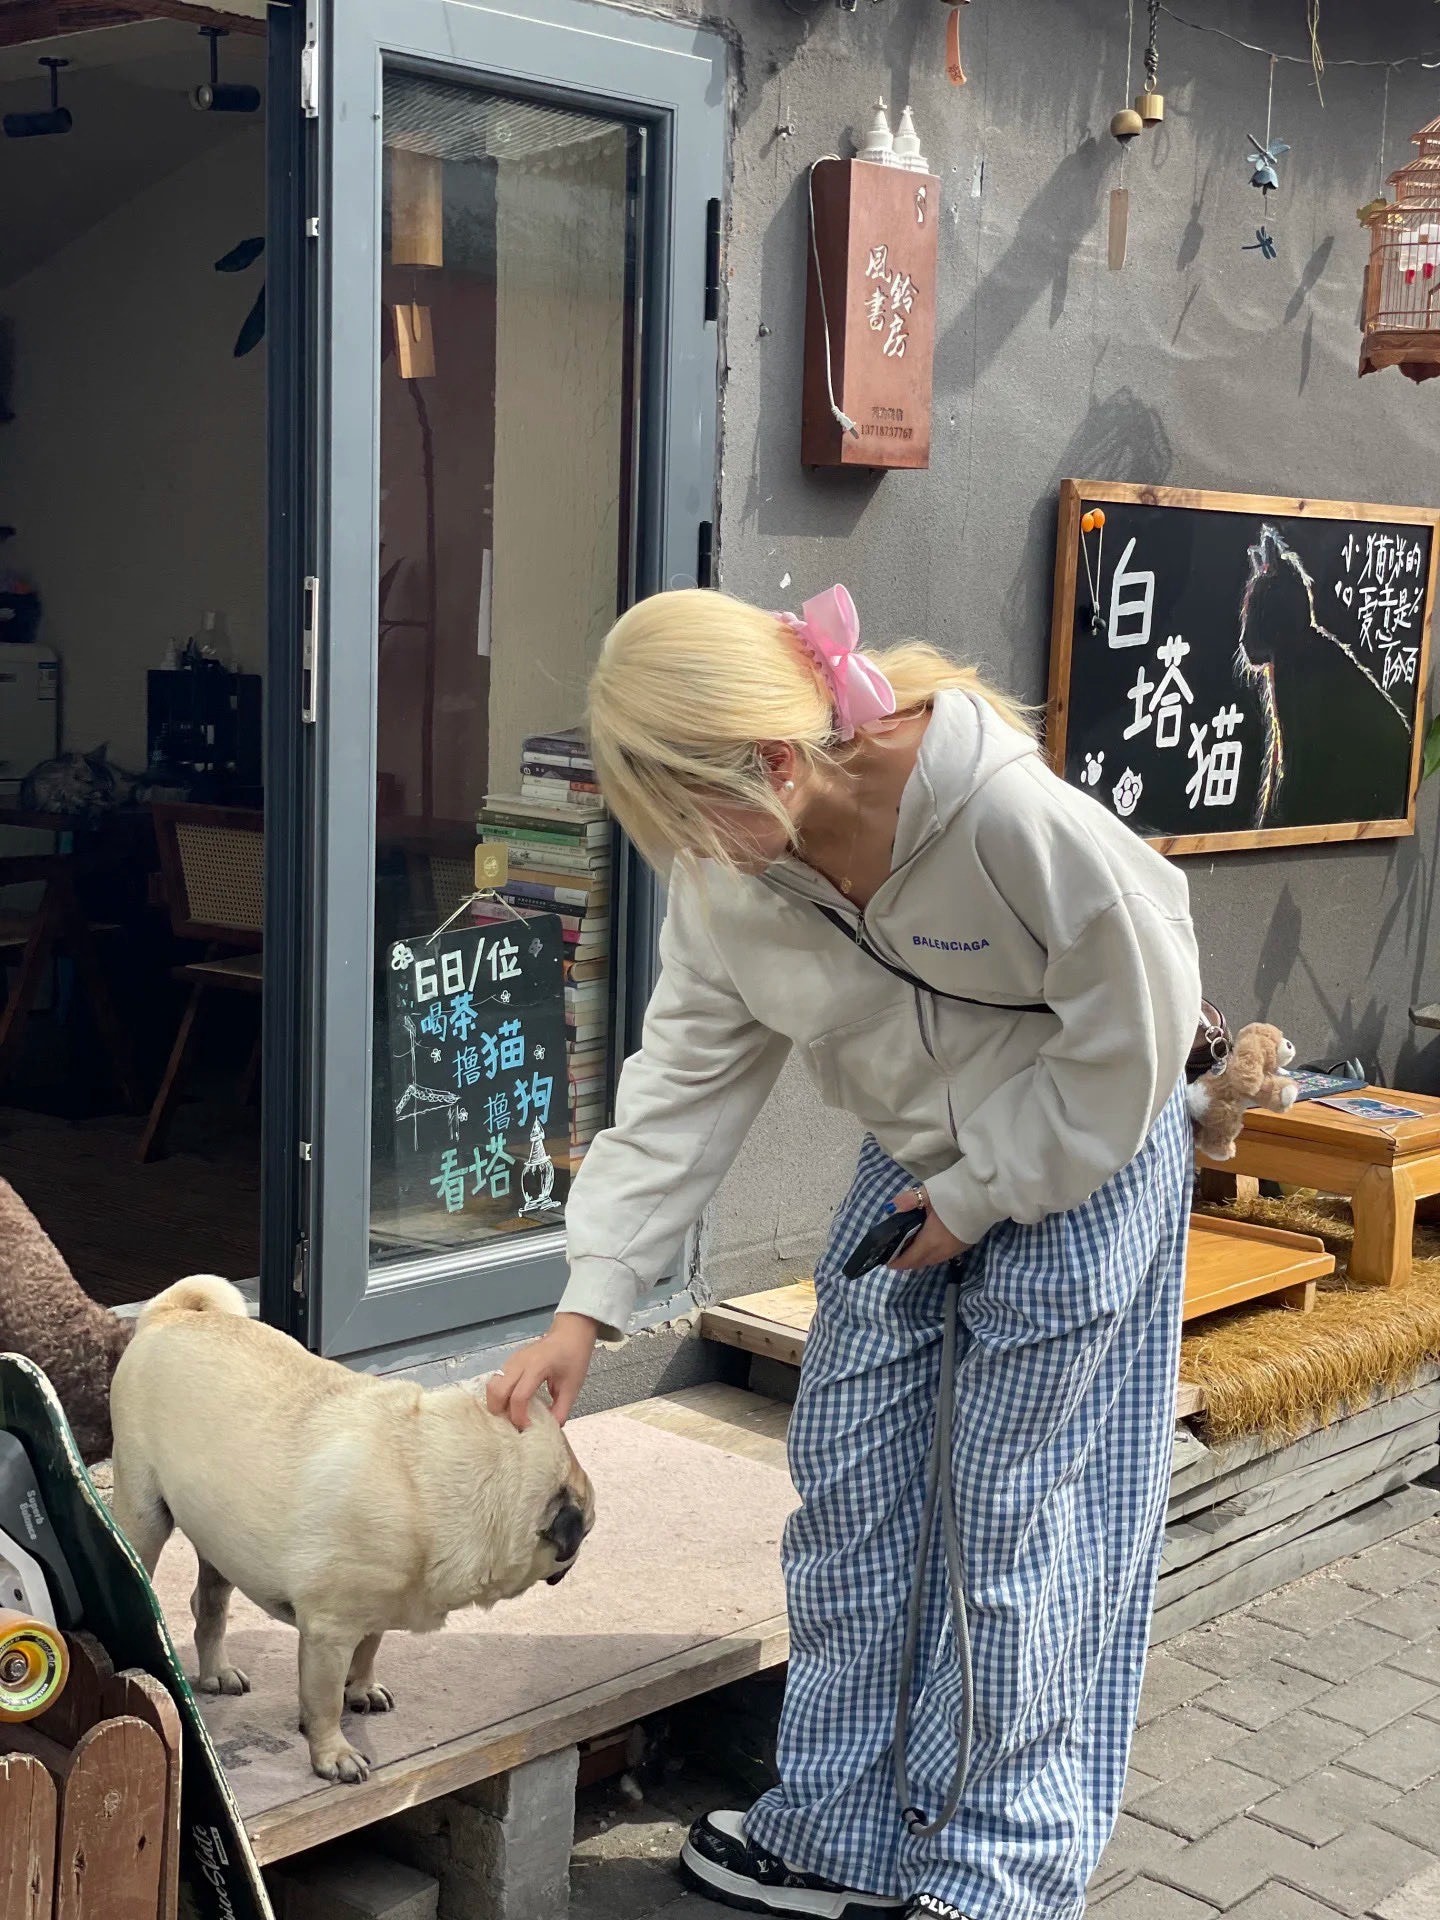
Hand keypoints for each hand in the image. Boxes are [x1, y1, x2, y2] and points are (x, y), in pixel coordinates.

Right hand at [485, 1313, 598, 1429]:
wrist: (570, 1333)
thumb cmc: (573, 1357)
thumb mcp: (572, 1386)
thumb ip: (561, 1409)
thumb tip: (551, 1428)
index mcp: (537, 1367)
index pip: (518, 1396)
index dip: (519, 1416)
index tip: (527, 1427)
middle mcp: (519, 1363)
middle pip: (497, 1390)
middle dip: (500, 1411)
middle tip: (512, 1423)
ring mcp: (512, 1360)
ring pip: (492, 1384)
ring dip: (497, 1403)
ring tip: (510, 1414)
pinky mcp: (510, 1361)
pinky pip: (496, 1379)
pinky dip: (498, 1394)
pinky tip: (511, 1403)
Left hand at [887, 1183, 967, 1270]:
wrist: (987, 1196)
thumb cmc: (955, 1194)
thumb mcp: (928, 1193)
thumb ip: (908, 1201)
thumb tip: (891, 1207)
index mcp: (930, 1241)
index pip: (909, 1259)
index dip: (896, 1262)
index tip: (886, 1259)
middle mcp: (942, 1251)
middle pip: (919, 1262)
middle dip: (906, 1261)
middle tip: (895, 1251)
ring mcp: (954, 1251)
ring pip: (931, 1260)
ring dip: (920, 1257)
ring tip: (910, 1245)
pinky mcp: (964, 1246)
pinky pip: (942, 1256)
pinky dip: (931, 1253)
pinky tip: (928, 1241)